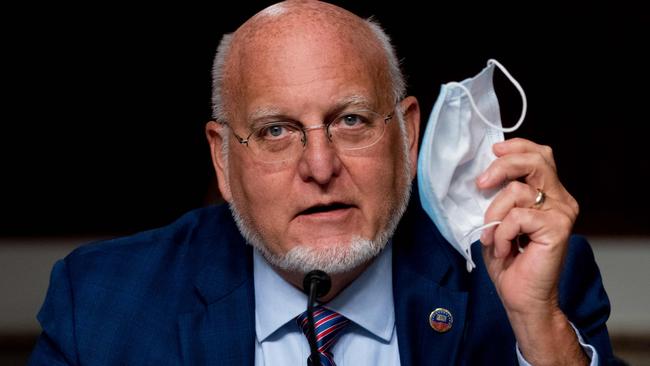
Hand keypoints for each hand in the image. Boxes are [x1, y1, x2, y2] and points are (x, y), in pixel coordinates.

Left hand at [477, 138, 586, 364]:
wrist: (521, 297)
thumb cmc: (509, 261)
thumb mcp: (499, 220)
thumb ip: (499, 195)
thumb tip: (483, 174)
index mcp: (550, 194)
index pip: (539, 155)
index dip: (516, 147)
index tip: (493, 152)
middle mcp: (561, 199)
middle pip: (535, 160)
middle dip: (502, 167)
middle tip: (480, 184)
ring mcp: (562, 212)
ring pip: (517, 190)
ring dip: (494, 214)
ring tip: (491, 237)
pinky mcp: (558, 227)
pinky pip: (517, 216)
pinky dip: (501, 233)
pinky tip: (503, 250)